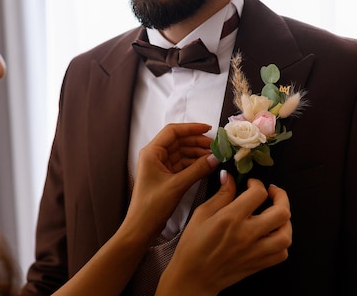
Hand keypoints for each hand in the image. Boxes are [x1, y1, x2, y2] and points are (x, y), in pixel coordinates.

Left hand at [123, 123, 217, 239]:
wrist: (140, 228)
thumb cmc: (152, 207)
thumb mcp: (177, 186)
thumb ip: (197, 170)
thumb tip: (215, 158)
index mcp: (152, 152)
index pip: (173, 132)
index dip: (191, 128)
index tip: (209, 129)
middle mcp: (155, 156)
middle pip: (179, 141)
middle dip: (197, 142)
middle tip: (216, 146)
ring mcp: (160, 166)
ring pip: (182, 153)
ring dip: (197, 153)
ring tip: (215, 156)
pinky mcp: (166, 176)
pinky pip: (182, 164)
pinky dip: (194, 164)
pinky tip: (207, 166)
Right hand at [157, 173, 291, 295]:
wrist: (193, 277)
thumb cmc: (193, 245)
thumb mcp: (202, 214)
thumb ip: (221, 195)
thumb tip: (230, 177)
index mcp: (231, 218)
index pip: (258, 193)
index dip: (257, 183)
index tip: (251, 184)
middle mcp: (247, 234)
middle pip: (281, 212)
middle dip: (281, 196)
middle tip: (272, 193)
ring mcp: (255, 251)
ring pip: (286, 234)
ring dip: (285, 221)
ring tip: (276, 214)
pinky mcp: (258, 264)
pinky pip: (282, 253)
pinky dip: (282, 242)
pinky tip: (272, 235)